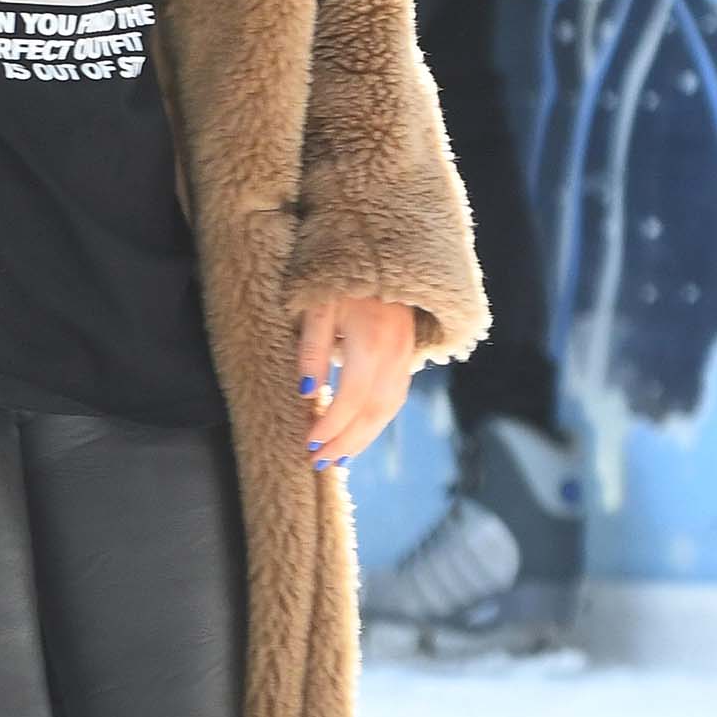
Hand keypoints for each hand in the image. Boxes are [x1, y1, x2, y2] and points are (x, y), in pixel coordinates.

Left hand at [297, 295, 417, 467]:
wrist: (384, 255)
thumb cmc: (342, 280)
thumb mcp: (318, 308)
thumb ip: (312, 350)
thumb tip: (308, 392)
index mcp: (371, 342)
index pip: (351, 398)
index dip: (331, 425)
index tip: (309, 443)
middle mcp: (395, 355)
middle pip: (372, 413)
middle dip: (345, 442)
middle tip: (318, 462)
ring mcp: (406, 358)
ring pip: (388, 411)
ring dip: (362, 439)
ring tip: (338, 459)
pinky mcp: (408, 358)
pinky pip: (394, 399)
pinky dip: (376, 422)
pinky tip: (359, 433)